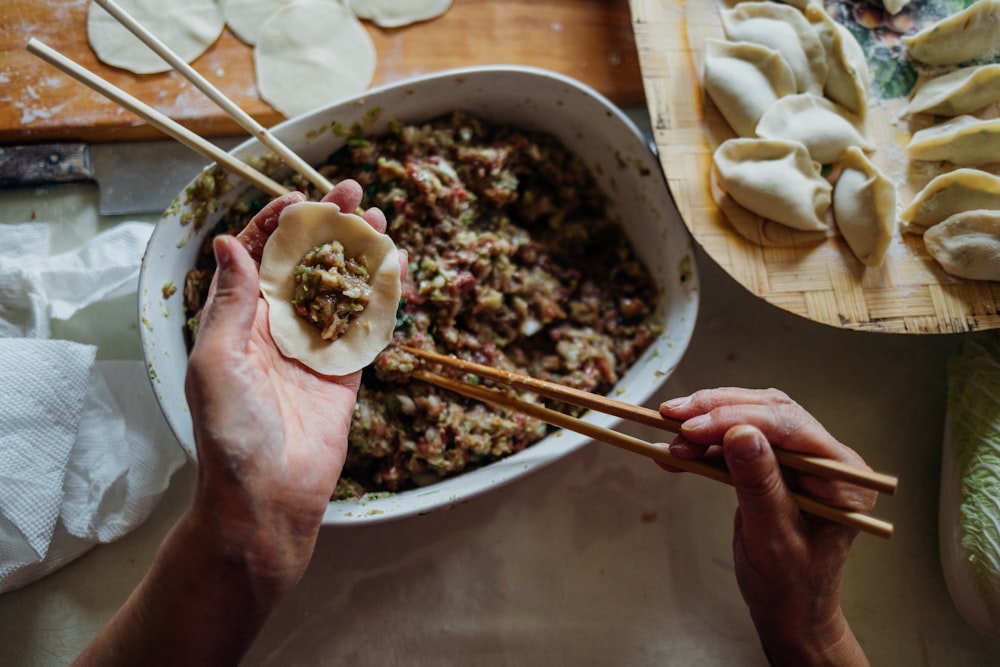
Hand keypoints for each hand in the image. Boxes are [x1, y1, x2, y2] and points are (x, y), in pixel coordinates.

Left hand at [76, 182, 399, 665]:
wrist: (267, 497)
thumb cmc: (230, 432)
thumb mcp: (216, 359)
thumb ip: (232, 301)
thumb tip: (230, 241)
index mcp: (239, 321)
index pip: (259, 258)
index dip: (277, 224)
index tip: (300, 197)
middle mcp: (277, 329)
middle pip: (307, 265)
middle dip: (329, 228)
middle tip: (355, 194)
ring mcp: (314, 350)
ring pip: (341, 289)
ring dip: (360, 255)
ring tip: (381, 221)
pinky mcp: (345, 374)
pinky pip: (366, 327)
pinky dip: (382, 297)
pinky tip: (396, 270)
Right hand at [660, 388, 873, 666]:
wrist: (788, 611)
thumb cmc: (790, 586)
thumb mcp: (774, 538)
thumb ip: (760, 485)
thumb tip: (741, 434)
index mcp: (843, 476)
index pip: (791, 427)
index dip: (740, 418)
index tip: (695, 426)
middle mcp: (826, 459)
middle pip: (769, 413)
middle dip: (717, 413)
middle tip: (673, 417)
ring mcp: (799, 460)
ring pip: (748, 421)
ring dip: (705, 426)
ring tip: (670, 440)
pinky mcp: (773, 465)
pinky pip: (736, 443)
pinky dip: (704, 445)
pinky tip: (675, 452)